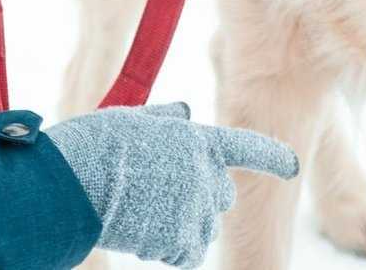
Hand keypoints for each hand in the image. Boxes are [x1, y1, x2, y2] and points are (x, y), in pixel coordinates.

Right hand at [47, 103, 298, 267]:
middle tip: (162, 193)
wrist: (72, 182)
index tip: (292, 165)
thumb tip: (185, 111)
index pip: (246, 147)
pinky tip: (141, 235)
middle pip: (222, 194)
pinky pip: (186, 254)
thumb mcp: (131, 119)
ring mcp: (194, 210)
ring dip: (183, 227)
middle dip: (203, 196)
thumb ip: (164, 119)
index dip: (272, 156)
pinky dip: (170, 250)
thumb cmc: (96, 145)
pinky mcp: (178, 240)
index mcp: (197, 140)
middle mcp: (205, 175)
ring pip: (204, 228)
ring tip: (143, 214)